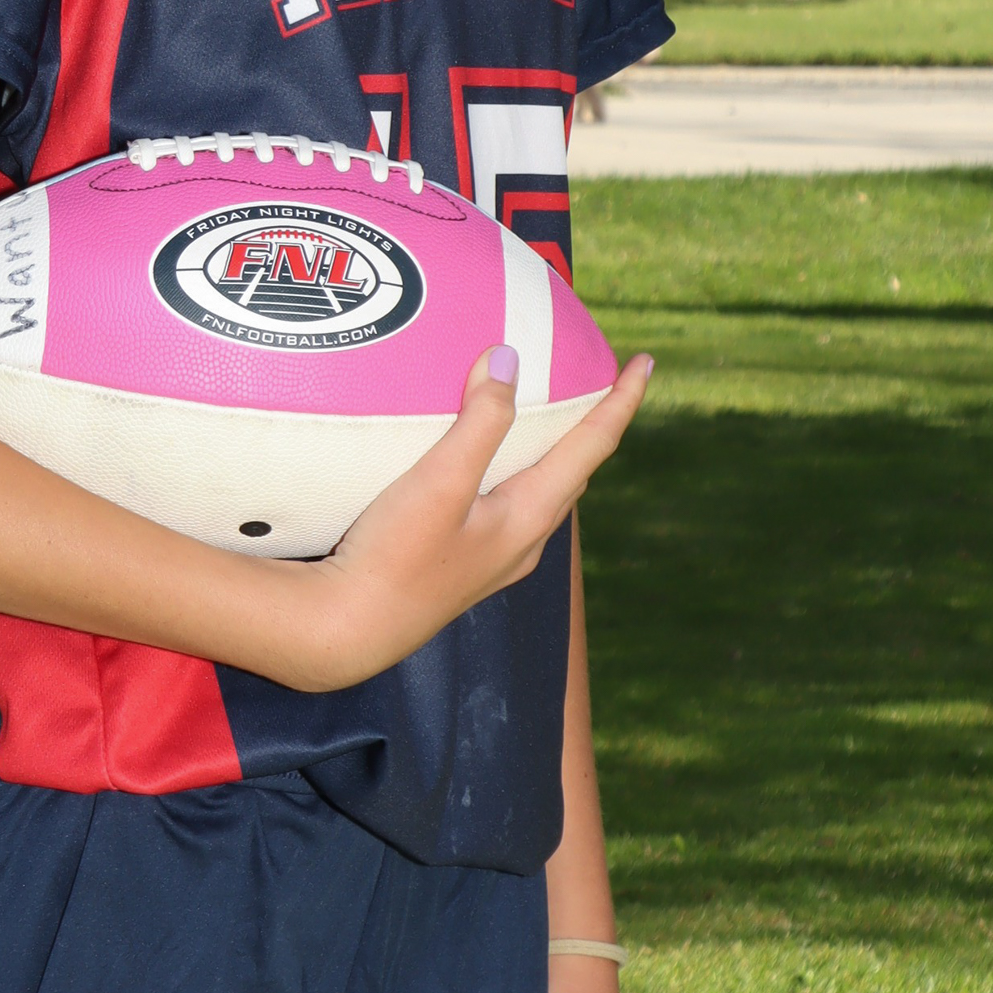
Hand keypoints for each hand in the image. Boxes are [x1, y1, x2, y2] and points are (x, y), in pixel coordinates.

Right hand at [279, 350, 652, 692]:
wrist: (347, 632)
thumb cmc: (395, 557)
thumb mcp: (439, 481)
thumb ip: (479, 422)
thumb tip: (508, 360)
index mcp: (530, 517)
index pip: (593, 448)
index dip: (620, 402)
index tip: (645, 362)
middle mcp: (524, 542)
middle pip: (575, 472)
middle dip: (594, 426)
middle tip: (600, 383)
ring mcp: (494, 559)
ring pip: (543, 493)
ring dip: (556, 452)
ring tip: (551, 417)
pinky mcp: (463, 565)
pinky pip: (509, 506)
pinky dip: (515, 470)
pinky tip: (484, 466)